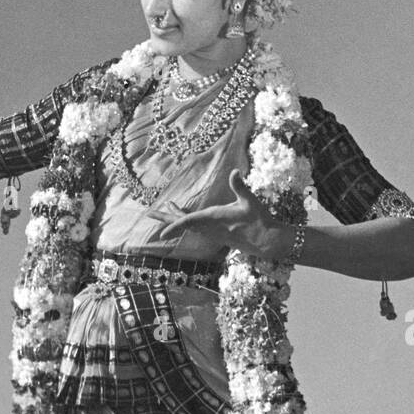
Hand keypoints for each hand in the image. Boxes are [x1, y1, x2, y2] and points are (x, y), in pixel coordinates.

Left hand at [152, 168, 291, 262]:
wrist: (265, 240)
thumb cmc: (258, 220)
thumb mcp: (250, 201)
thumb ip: (240, 186)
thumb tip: (234, 172)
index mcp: (214, 218)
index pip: (190, 222)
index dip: (175, 226)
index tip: (161, 232)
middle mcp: (208, 226)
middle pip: (182, 222)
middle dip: (165, 218)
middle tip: (148, 213)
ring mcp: (210, 231)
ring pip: (186, 224)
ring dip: (172, 217)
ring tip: (161, 208)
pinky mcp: (213, 232)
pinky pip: (193, 226)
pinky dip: (183, 220)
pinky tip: (180, 213)